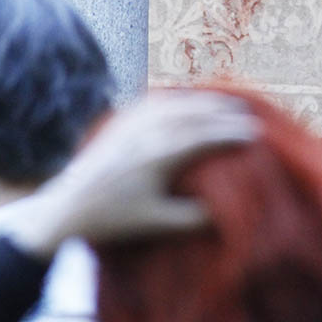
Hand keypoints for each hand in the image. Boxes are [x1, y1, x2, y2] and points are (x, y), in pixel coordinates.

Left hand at [9, 91, 258, 257]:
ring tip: (223, 102)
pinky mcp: (119, 123)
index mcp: (158, 157)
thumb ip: (191, 218)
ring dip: (202, 100)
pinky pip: (153, 101)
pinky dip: (176, 97)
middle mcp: (147, 134)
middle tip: (247, 112)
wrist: (67, 209)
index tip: (255, 134)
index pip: (204, 138)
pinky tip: (185, 99)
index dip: (231, 134)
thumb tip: (222, 211)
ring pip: (175, 102)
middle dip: (223, 111)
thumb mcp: (156, 224)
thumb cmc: (114, 219)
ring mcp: (131, 124)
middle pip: (193, 113)